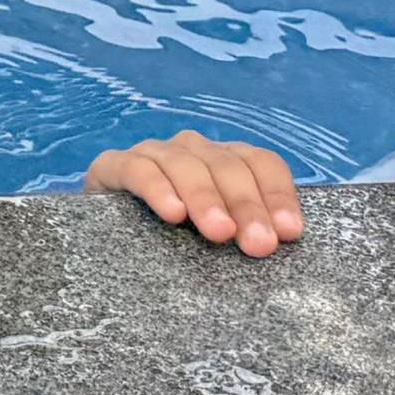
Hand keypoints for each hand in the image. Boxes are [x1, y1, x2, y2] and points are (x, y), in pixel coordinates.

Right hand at [88, 131, 304, 256]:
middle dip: (247, 205)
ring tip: (220, 233)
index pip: (262, 163)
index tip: (289, 233)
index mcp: (226, 161)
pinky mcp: (113, 166)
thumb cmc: (173, 243)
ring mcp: (153, 154)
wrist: (105, 239)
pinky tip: (173, 213)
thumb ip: (246, 234)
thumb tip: (282, 243)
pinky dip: (158, 189)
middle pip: (228, 166)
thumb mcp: (216, 237)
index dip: (278, 195)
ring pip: (186, 165)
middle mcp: (194, 150)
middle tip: (258, 245)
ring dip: (206, 198)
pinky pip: (138, 170)